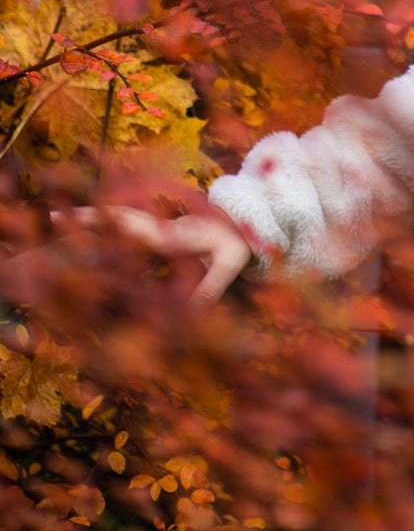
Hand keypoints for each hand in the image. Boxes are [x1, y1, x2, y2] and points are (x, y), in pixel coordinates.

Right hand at [56, 202, 254, 304]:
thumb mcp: (230, 263)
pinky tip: (89, 235)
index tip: (76, 221)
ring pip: (120, 220)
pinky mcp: (160, 233)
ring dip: (93, 219)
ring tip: (60, 220)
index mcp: (168, 234)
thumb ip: (211, 286)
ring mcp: (158, 228)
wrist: (244, 224)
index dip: (102, 225)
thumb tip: (190, 313)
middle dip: (86, 217)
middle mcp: (158, 227)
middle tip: (51, 216)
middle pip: (116, 217)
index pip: (129, 228)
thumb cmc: (237, 243)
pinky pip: (129, 229)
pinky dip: (107, 228)